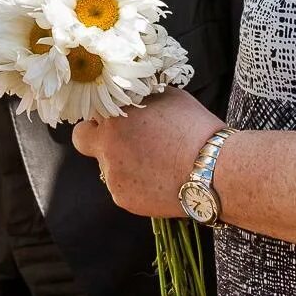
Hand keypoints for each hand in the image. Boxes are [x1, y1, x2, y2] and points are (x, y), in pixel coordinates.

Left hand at [71, 87, 223, 217]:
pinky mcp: (124, 199)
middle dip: (96, 138)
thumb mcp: (167, 97)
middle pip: (83, 139)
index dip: (104, 114)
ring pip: (107, 166)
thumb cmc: (194, 128)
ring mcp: (113, 176)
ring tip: (156, 163)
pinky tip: (159, 180)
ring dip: (122, 163)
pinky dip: (135, 184)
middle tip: (121, 140)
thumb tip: (135, 96)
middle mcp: (106, 147)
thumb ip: (141, 98)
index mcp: (114, 117)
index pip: (91, 111)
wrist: (213, 170)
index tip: (117, 117)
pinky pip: (122, 187)